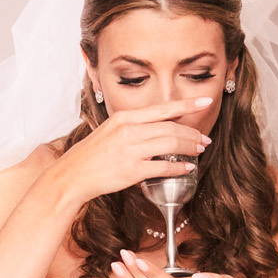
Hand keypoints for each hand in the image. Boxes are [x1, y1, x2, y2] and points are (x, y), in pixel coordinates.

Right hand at [55, 96, 213, 202]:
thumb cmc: (91, 155)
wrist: (72, 175)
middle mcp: (129, 131)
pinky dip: (179, 167)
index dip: (187, 105)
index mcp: (124, 117)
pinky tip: (187, 167)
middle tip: (204, 139)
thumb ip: (133, 126)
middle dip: (192, 133)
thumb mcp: (110, 130)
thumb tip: (159, 126)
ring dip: (189, 147)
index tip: (205, 102)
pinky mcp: (132, 171)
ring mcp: (130, 151)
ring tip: (199, 150)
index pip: (163, 109)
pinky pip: (164, 167)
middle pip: (171, 128)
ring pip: (171, 145)